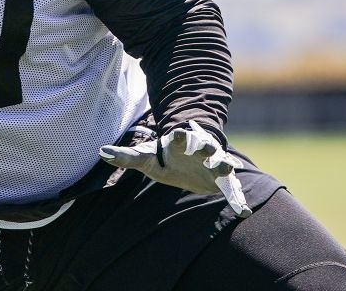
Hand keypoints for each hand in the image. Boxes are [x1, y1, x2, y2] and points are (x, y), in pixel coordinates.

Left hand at [100, 120, 251, 217]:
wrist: (189, 161)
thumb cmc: (164, 158)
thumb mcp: (146, 158)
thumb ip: (126, 157)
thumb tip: (101, 152)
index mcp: (180, 143)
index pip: (180, 136)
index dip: (180, 135)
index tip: (178, 133)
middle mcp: (200, 150)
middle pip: (205, 146)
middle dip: (207, 148)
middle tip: (209, 151)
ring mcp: (213, 164)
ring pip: (221, 163)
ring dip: (225, 166)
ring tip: (228, 170)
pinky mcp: (222, 180)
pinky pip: (232, 191)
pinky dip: (238, 201)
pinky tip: (244, 212)